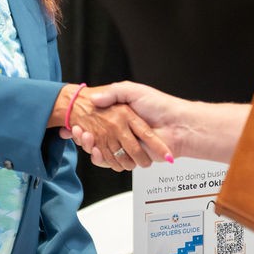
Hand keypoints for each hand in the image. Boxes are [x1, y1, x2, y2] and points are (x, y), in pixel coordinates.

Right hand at [53, 84, 169, 170]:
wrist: (178, 124)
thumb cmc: (158, 104)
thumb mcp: (133, 91)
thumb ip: (114, 92)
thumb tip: (94, 98)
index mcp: (123, 116)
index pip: (97, 121)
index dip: (85, 122)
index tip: (75, 121)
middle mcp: (123, 132)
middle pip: (96, 137)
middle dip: (83, 135)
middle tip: (76, 131)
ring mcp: (127, 146)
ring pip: (101, 150)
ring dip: (89, 146)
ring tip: (85, 137)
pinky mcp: (132, 158)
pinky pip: (112, 162)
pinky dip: (101, 158)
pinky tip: (95, 150)